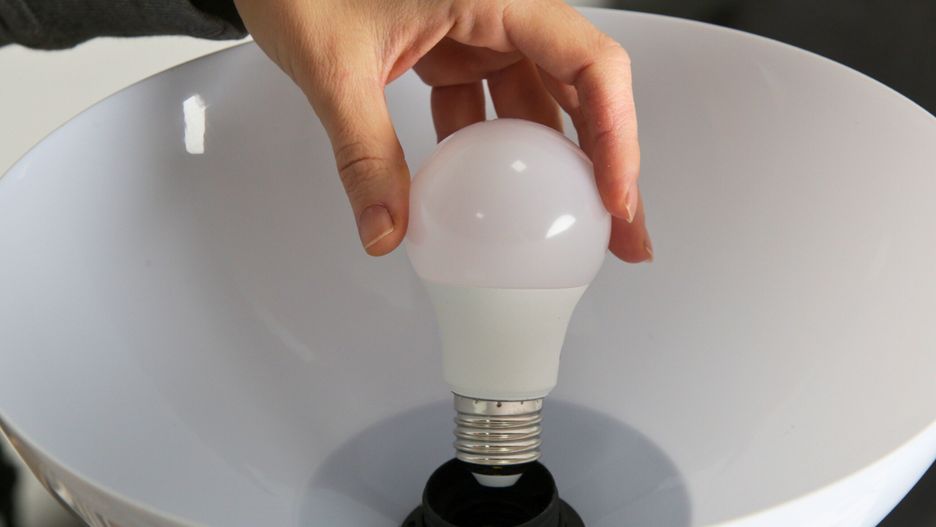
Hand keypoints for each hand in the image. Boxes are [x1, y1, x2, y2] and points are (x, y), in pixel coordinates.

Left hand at [232, 0, 650, 261]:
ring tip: (572, 226)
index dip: (616, 135)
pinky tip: (496, 198)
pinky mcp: (458, 50)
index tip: (614, 198)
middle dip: (607, 163)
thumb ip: (364, 153)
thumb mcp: (335, 67)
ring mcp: (483, 31)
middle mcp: (503, 9)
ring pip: (544, 102)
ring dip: (558, 166)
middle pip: (583, 90)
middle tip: (621, 231)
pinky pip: (496, 107)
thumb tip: (386, 229)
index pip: (588, 63)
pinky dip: (499, 154)